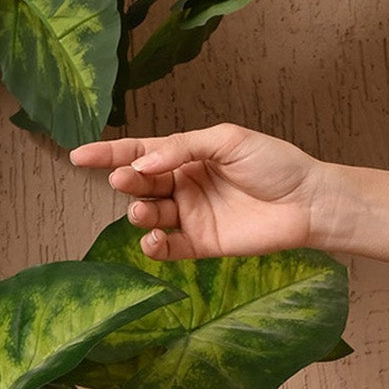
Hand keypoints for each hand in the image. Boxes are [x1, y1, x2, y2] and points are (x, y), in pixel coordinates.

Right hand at [68, 124, 329, 260]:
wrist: (310, 201)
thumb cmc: (275, 164)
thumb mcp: (227, 140)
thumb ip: (182, 147)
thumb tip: (143, 162)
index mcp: (187, 156)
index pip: (140, 153)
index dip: (109, 154)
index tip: (78, 155)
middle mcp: (184, 185)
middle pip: (142, 183)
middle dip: (128, 181)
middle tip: (125, 179)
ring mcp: (192, 216)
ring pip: (151, 215)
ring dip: (140, 212)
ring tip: (144, 210)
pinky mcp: (204, 244)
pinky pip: (170, 248)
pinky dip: (155, 246)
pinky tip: (152, 240)